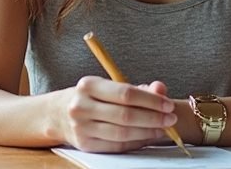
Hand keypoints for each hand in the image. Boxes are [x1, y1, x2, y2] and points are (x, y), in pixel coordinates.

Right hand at [57, 76, 177, 151]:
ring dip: (147, 132)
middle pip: (125, 116)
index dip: (151, 101)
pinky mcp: (85, 145)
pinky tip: (147, 137)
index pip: (126, 94)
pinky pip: (117, 145)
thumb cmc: (92, 97)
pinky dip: (136, 142)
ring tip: (162, 129)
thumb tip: (161, 89)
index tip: (168, 104)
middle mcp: (82, 106)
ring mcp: (81, 127)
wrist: (60, 114)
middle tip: (170, 119)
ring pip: (122, 133)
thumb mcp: (110, 85)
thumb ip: (138, 88)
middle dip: (153, 118)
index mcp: (89, 85)